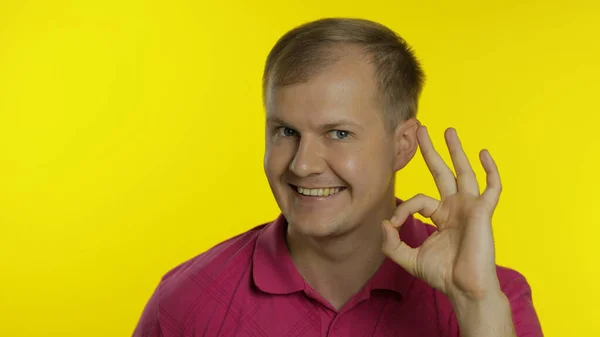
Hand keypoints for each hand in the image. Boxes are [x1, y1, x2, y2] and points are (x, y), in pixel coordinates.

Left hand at [381, 126, 502, 301]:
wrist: (464, 289)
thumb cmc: (441, 275)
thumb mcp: (408, 258)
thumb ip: (391, 243)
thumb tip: (384, 222)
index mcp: (440, 216)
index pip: (418, 200)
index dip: (403, 208)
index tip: (394, 224)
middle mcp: (454, 207)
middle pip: (442, 172)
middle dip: (431, 151)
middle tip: (421, 129)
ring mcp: (470, 207)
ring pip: (464, 172)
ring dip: (456, 151)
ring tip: (448, 130)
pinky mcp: (483, 212)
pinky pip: (491, 187)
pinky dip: (490, 170)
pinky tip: (483, 153)